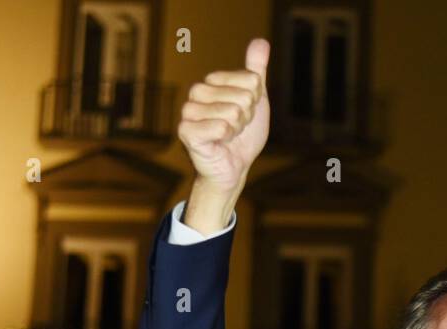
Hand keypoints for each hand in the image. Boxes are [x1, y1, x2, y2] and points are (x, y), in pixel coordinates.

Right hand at [179, 38, 269, 230]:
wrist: (233, 169)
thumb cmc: (242, 136)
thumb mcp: (255, 100)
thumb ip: (255, 71)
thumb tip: (260, 42)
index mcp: (211, 82)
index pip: (251, 80)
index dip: (255, 102)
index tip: (245, 115)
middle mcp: (196, 93)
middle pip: (243, 96)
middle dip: (246, 117)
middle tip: (235, 128)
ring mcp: (188, 111)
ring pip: (232, 112)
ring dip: (237, 129)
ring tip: (227, 136)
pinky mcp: (186, 131)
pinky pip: (221, 127)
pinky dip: (227, 138)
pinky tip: (219, 143)